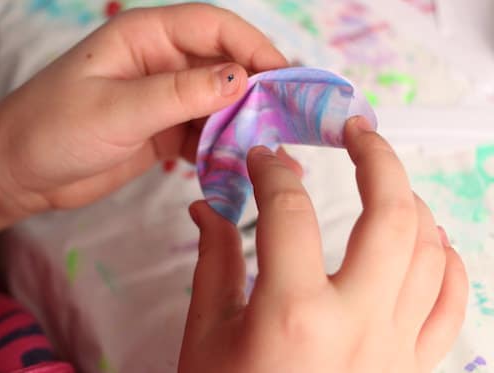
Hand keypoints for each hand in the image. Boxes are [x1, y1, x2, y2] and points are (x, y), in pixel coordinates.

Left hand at [0, 4, 286, 215]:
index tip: (285, 77)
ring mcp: (163, 99)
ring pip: (217, 104)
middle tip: (289, 119)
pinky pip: (203, 134)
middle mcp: (159, 62)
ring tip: (272, 150)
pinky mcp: (162, 131)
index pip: (212, 27)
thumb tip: (241, 78)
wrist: (16, 173)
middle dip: (257, 90)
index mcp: (144, 37)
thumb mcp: (117, 109)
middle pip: (222, 65)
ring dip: (244, 125)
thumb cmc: (52, 129)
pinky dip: (223, 149)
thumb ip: (179, 94)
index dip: (253, 46)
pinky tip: (239, 166)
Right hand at [178, 116, 467, 372]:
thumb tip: (206, 206)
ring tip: (386, 178)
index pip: (289, 211)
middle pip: (390, 213)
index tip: (262, 158)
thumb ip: (214, 261)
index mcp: (293, 314)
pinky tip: (427, 240)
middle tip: (355, 129)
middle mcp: (358, 324)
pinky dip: (445, 261)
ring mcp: (397, 348)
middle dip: (376, 156)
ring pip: (430, 250)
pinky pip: (451, 302)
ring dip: (412, 201)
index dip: (272, 172)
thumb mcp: (206, 335)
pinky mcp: (414, 368)